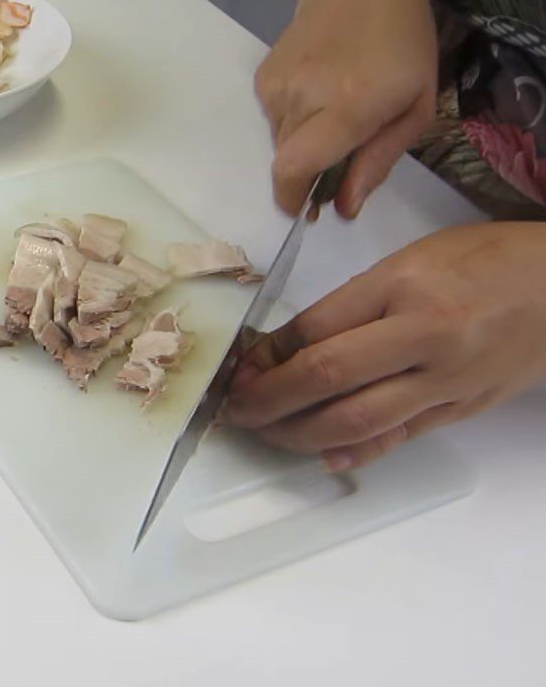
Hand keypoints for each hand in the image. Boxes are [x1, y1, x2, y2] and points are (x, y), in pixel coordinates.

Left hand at [223, 223, 545, 470]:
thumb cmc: (483, 259)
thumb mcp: (408, 260)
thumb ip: (350, 304)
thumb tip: (290, 346)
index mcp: (402, 289)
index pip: (315, 329)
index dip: (267, 355)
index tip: (240, 369)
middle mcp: (422, 339)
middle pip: (327, 379)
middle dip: (268, 401)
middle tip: (234, 411)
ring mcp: (445, 382)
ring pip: (357, 421)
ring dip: (299, 433)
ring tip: (266, 432)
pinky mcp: (462, 411)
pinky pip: (400, 439)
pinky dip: (356, 453)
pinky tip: (322, 458)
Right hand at [256, 0, 437, 216]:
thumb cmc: (402, 42)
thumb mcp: (414, 107)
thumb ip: (379, 161)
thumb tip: (344, 207)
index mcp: (347, 107)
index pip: (295, 168)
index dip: (292, 197)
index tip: (300, 208)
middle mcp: (303, 98)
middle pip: (287, 161)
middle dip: (307, 171)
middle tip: (337, 153)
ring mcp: (277, 85)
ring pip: (279, 141)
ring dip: (302, 142)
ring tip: (332, 109)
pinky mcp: (263, 76)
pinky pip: (272, 118)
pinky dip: (292, 119)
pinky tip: (316, 90)